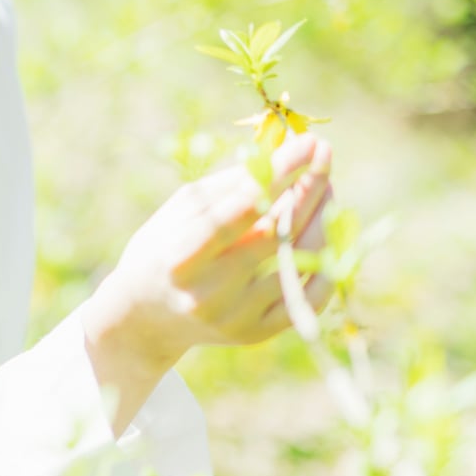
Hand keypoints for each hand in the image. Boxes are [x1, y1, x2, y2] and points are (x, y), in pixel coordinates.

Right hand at [84, 134, 333, 391]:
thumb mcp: (180, 210)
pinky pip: (310, 295)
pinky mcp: (259, 333)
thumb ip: (229, 187)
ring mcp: (237, 318)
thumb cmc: (164, 246)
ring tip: (324, 188)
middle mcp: (209, 293)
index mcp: (181, 257)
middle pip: (277, 234)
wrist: (146, 317)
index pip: (240, 210)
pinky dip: (327, 258)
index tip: (307, 143)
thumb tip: (283, 157)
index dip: (279, 174)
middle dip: (308, 189)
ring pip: (301, 261)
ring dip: (322, 218)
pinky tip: (328, 229)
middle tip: (324, 156)